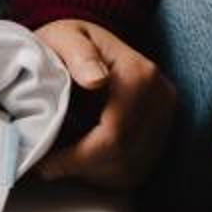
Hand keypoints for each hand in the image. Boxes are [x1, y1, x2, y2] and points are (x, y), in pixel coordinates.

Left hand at [33, 17, 174, 189]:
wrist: (90, 46)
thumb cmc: (70, 42)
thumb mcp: (64, 38)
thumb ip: (78, 54)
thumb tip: (96, 80)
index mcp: (141, 74)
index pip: (115, 136)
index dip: (78, 157)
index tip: (45, 162)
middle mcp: (162, 99)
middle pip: (124, 157)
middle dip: (82, 167)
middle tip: (48, 165)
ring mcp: (166, 120)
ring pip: (130, 170)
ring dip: (93, 173)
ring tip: (65, 159)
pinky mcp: (162, 136)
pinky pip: (136, 172)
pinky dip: (106, 173)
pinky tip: (85, 159)